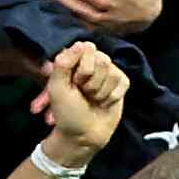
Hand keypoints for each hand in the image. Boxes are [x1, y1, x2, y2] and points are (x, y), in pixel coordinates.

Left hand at [30, 37, 129, 166]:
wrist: (83, 135)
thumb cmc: (67, 112)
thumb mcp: (56, 87)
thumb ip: (64, 62)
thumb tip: (83, 43)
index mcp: (75, 61)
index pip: (86, 48)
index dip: (81, 68)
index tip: (73, 83)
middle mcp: (92, 63)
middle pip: (102, 59)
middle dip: (90, 82)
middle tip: (83, 94)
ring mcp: (108, 73)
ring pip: (112, 71)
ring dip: (99, 91)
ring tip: (92, 100)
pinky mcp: (120, 84)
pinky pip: (122, 81)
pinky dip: (111, 96)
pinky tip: (103, 103)